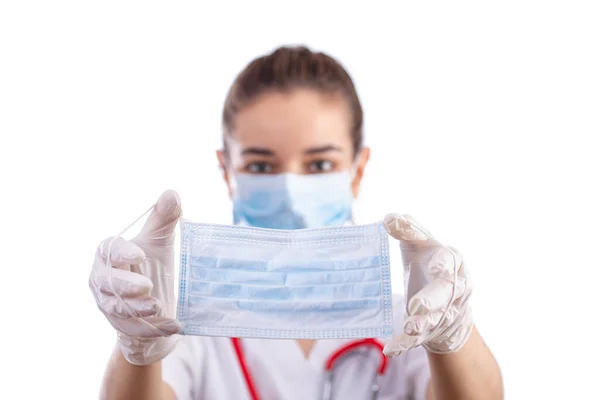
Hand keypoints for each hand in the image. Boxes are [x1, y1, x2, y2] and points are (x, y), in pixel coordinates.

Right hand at [89, 190, 181, 364]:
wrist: (152, 305)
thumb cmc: (149, 266)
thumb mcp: (159, 243)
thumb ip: (163, 220)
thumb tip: (172, 193)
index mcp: (109, 255)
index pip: (107, 250)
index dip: (120, 252)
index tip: (139, 254)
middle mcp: (103, 280)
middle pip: (107, 283)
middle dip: (125, 286)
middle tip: (146, 286)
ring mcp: (110, 306)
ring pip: (118, 309)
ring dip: (138, 310)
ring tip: (158, 306)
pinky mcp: (122, 327)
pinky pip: (135, 330)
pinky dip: (155, 328)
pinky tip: (175, 325)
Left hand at [383, 214, 472, 355]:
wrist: (446, 297)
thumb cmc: (429, 262)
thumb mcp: (420, 243)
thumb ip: (407, 230)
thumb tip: (389, 217)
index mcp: (451, 261)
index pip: (450, 261)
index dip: (446, 265)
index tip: (438, 266)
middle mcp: (454, 288)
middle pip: (447, 294)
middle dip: (433, 300)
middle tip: (416, 306)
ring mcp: (446, 311)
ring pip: (436, 320)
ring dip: (423, 325)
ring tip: (409, 327)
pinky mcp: (433, 329)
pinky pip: (420, 339)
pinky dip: (406, 344)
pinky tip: (392, 349)